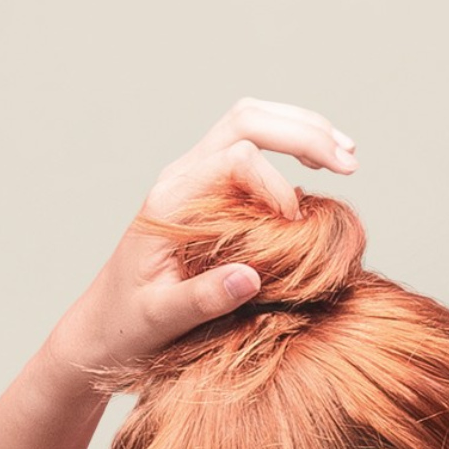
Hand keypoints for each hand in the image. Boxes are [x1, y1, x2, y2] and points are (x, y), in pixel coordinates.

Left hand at [43, 98, 357, 387]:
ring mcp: (194, 180)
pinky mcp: (207, 193)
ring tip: (347, 157)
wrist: (99, 329)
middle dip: (304, 133)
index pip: (236, 158)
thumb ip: (204, 298)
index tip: (296, 226)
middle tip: (350, 161)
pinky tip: (321, 172)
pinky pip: (251, 150)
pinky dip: (291, 151)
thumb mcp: (161, 320)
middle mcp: (182, 177)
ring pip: (252, 123)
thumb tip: (252, 278)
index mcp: (171, 199)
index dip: (276, 186)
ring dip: (303, 131)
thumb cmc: (125, 328)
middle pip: (249, 119)